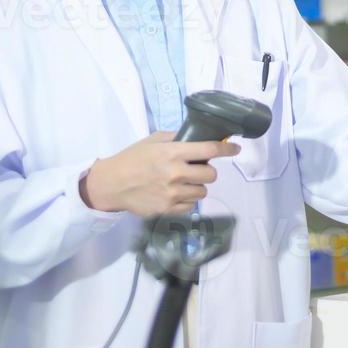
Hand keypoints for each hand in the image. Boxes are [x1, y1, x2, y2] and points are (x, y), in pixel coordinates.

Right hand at [80, 131, 239, 217]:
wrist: (112, 184)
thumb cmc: (132, 159)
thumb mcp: (152, 140)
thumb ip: (175, 138)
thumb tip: (196, 138)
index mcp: (173, 153)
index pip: (209, 150)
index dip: (226, 149)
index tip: (235, 148)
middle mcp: (176, 173)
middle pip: (211, 175)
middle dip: (207, 171)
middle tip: (196, 169)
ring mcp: (173, 194)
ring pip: (202, 192)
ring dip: (197, 186)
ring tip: (183, 182)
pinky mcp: (168, 209)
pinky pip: (190, 205)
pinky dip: (186, 199)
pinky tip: (175, 193)